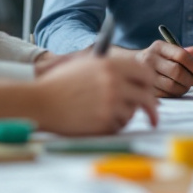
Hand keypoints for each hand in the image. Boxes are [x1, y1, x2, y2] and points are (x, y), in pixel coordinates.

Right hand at [35, 54, 158, 133]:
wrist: (40, 103)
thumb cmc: (60, 84)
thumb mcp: (86, 65)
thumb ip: (112, 67)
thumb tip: (138, 75)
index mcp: (111, 65)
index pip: (145, 73)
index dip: (149, 83)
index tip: (149, 91)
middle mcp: (114, 83)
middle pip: (147, 97)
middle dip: (151, 108)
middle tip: (152, 115)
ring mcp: (110, 104)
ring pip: (132, 113)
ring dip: (124, 115)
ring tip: (101, 111)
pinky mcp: (104, 123)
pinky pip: (119, 126)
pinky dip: (112, 125)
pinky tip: (93, 119)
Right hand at [134, 40, 192, 96]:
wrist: (132, 67)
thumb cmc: (158, 59)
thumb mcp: (169, 51)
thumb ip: (184, 52)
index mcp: (158, 47)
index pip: (180, 55)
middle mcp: (149, 59)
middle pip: (176, 71)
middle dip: (190, 78)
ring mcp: (145, 75)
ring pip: (171, 85)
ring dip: (184, 88)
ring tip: (186, 86)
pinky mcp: (145, 88)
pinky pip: (165, 94)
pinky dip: (175, 94)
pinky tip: (176, 90)